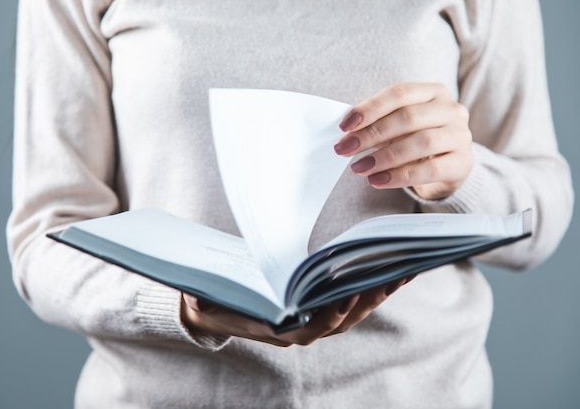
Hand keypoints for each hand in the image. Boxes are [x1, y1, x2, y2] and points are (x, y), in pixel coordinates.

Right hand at [181, 277, 412, 346]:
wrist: (215, 309)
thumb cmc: (213, 301)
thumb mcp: (206, 300)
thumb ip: (205, 301)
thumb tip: (196, 298)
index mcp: (277, 330)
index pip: (309, 330)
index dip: (328, 317)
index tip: (345, 299)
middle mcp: (299, 329)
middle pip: (342, 319)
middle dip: (368, 300)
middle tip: (392, 275)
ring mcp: (312, 319)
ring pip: (353, 311)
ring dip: (378, 292)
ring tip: (402, 268)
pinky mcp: (319, 306)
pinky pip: (351, 299)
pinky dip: (372, 286)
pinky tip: (390, 268)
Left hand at [334, 82, 472, 199]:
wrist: (447, 168)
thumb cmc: (415, 141)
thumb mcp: (398, 127)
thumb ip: (377, 125)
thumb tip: (348, 134)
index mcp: (433, 92)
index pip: (399, 93)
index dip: (370, 108)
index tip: (344, 125)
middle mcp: (451, 109)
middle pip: (408, 118)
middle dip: (371, 134)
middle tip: (345, 149)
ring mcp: (460, 135)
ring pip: (420, 142)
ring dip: (384, 157)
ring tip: (359, 168)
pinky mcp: (462, 162)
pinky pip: (429, 170)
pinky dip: (399, 177)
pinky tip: (378, 181)